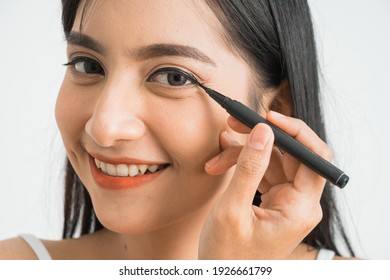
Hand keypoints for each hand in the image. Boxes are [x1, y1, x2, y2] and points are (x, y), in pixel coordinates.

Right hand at [198, 111, 329, 258]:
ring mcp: (287, 202)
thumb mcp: (233, 210)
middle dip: (261, 137)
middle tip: (235, 124)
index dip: (295, 131)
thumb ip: (249, 168)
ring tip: (218, 156)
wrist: (222, 276)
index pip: (315, 156)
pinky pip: (263, 172)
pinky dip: (243, 165)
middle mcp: (300, 203)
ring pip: (273, 161)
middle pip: (290, 154)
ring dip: (244, 153)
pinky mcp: (275, 201)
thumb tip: (263, 132)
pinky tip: (221, 164)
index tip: (267, 117)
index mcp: (300, 208)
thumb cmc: (227, 255)